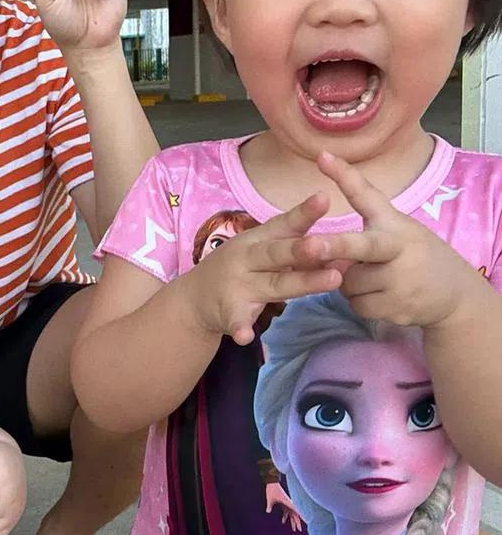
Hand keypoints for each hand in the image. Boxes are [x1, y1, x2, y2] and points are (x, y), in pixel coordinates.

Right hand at [184, 193, 342, 344]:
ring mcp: (238, 285)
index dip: (303, 213)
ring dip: (301, 283)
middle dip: (300, 249)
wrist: (192, 299)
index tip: (324, 198)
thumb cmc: (239, 269)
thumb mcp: (260, 251)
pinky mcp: (228, 312)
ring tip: (331, 281)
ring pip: (274, 286)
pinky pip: (236, 320)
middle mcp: (246, 259)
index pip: (283, 225)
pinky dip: (240, 328)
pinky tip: (245, 337)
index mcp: (256, 240)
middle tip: (326, 244)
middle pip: (278, 254)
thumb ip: (295, 251)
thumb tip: (342, 251)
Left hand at [264, 482, 304, 532]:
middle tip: (299, 530)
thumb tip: (268, 512)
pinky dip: (286, 517)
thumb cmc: (272, 489)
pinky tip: (283, 522)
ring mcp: (287, 504)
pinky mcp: (284, 503)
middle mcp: (289, 504)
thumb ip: (269, 505)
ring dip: (293, 521)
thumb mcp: (270, 499)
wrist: (271, 482)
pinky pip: (287, 512)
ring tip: (294, 529)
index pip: (297, 510)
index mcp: (288, 502)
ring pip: (292, 514)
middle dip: (297, 522)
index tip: (307, 521)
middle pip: (295, 514)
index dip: (303, 516)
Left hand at [314, 152, 482, 328]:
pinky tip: (381, 294)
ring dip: (349, 281)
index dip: (345, 177)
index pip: (367, 196)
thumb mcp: (393, 220)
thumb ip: (359, 197)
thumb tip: (322, 156)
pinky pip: (357, 305)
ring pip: (347, 282)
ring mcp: (400, 281)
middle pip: (359, 247)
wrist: (454, 293)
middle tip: (312, 245)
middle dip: (334, 247)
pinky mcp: (398, 308)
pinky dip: (361, 301)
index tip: (323, 158)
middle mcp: (399, 249)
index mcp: (393, 224)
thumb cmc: (411, 250)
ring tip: (374, 276)